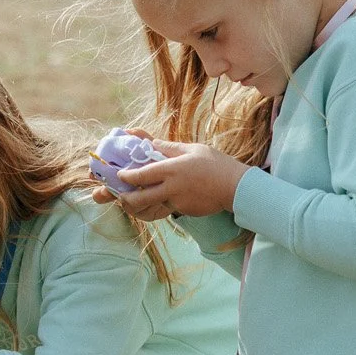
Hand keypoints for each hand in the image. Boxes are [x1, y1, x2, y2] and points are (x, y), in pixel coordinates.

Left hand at [116, 141, 246, 220]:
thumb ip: (169, 148)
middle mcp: (171, 188)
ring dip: (140, 205)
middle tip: (121, 197)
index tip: (120, 175)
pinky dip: (160, 205)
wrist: (235, 187)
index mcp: (171, 169)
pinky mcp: (184, 211)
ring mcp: (177, 202)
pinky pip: (166, 209)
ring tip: (135, 200)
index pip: (141, 175)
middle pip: (139, 199)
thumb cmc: (215, 164)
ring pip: (151, 207)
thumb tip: (152, 143)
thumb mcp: (192, 149)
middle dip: (125, 200)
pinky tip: (162, 200)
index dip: (126, 176)